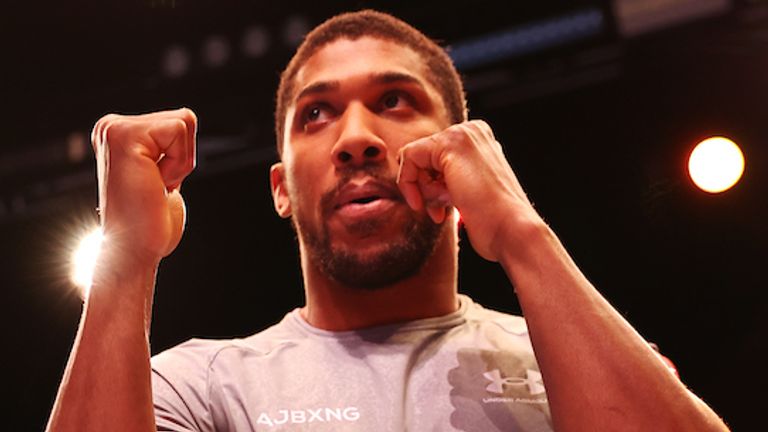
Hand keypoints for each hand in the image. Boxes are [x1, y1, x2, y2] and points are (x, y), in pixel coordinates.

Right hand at [91, 108, 196, 266]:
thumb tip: (186, 118)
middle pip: (185, 118)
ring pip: (184, 121)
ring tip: (155, 185)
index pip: (180, 121)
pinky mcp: (126, 136)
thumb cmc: (150, 221)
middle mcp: (110, 126)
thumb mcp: (163, 172)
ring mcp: (114, 128)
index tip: (157, 184)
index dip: (181, 157)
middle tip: (156, 187)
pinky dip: (178, 162)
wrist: (133, 249)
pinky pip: (179, 131)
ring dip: (181, 161)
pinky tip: (155, 184)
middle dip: (183, 157)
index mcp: (119, 133)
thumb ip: (169, 146)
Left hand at [397, 120, 538, 261]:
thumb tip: (418, 174)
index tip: (438, 207)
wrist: (511, 229)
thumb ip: (448, 175)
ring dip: (424, 190)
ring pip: (414, 158)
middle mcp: (471, 131)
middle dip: (424, 187)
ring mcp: (462, 134)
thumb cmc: (492, 220)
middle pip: (421, 156)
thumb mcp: (467, 189)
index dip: (428, 185)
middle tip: (439, 209)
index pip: (432, 156)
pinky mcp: (450, 144)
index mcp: (478, 140)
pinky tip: (435, 204)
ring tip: (446, 206)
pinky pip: (408, 157)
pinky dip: (410, 184)